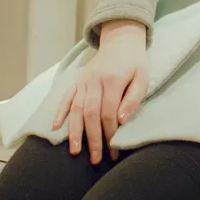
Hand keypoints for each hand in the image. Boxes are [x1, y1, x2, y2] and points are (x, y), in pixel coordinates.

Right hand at [52, 21, 148, 163]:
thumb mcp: (143, 77)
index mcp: (113, 80)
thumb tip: (121, 120)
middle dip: (92, 139)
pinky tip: (56, 127)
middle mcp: (94, 81)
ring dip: (75, 131)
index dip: (110, 134)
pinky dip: (60, 111)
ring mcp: (83, 81)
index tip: (113, 151)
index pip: (109, 113)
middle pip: (91, 114)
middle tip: (95, 159)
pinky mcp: (77, 81)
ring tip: (75, 151)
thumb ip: (133, 98)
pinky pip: (66, 97)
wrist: (121, 40)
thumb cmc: (135, 62)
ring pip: (76, 109)